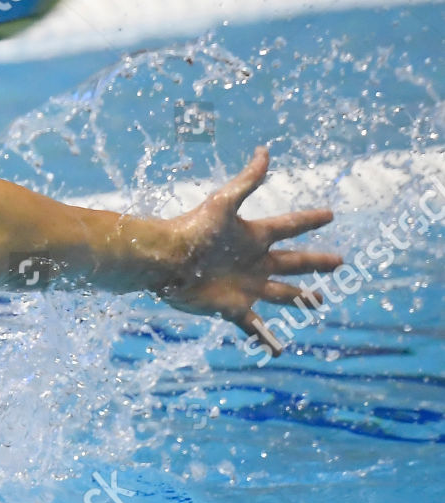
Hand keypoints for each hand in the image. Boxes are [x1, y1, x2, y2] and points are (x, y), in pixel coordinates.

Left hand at [158, 146, 343, 356]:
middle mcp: (254, 261)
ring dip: (301, 298)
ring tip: (318, 301)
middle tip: (339, 262)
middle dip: (316, 262)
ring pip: (282, 294)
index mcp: (255, 236)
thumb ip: (246, 181)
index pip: (290, 226)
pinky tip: (279, 350)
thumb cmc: (191, 230)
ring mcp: (246, 286)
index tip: (330, 215)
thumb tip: (265, 151)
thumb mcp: (223, 203)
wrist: (163, 260)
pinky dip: (267, 339)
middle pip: (294, 262)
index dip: (309, 220)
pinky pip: (254, 327)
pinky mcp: (232, 307)